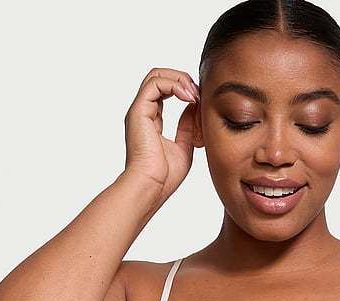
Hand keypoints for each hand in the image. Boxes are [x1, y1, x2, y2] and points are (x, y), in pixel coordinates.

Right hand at [122, 66, 198, 205]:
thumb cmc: (165, 177)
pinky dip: (174, 85)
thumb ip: (188, 126)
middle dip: (182, 79)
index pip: (165, 92)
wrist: (151, 187)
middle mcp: (143, 112)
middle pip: (159, 78)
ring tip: (194, 95)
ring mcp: (139, 111)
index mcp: (151, 121)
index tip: (200, 102)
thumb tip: (194, 107)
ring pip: (156, 75)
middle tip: (199, 94)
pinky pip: (155, 83)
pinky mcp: (138, 111)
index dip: (185, 90)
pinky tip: (188, 98)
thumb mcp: (184, 147)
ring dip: (180, 79)